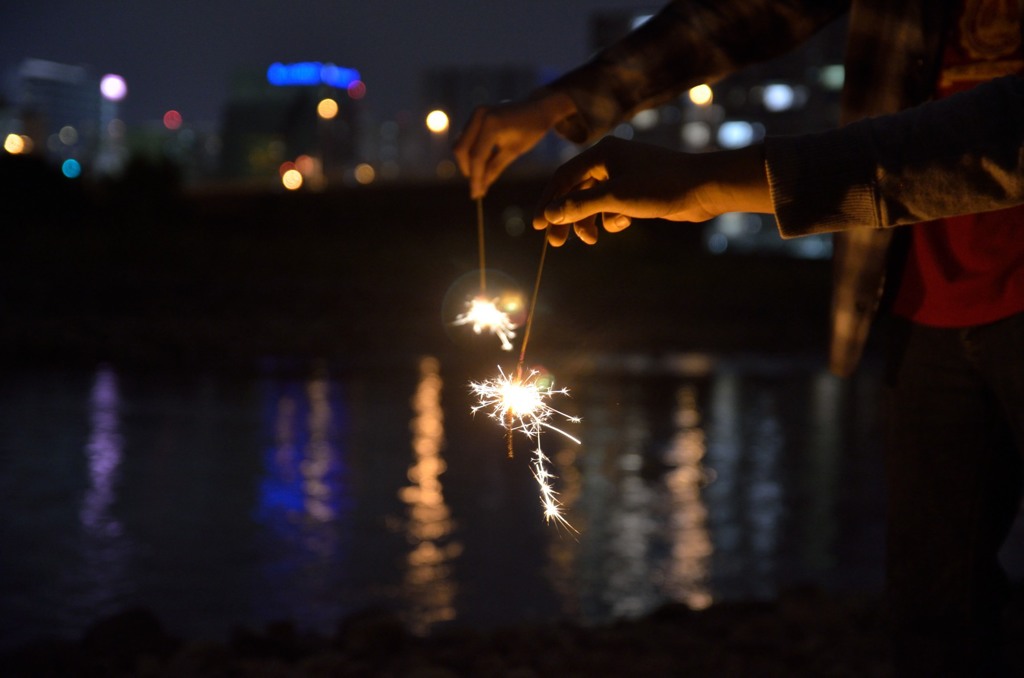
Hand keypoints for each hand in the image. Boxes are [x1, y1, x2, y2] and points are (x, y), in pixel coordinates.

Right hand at [453, 92, 576, 198]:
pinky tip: (485, 162)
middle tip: (478, 187)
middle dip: (467, 170)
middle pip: (461, 149)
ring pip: (461, 144)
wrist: (536, 108)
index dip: (475, 177)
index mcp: (491, 124)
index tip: (476, 194)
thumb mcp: (514, 152)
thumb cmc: (530, 130)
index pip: (476, 156)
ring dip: (468, 162)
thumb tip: (480, 188)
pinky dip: (471, 153)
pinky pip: (466, 138)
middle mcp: (479, 116)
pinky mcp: (475, 116)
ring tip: (483, 175)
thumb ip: (494, 169)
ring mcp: (475, 114)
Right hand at [533, 137, 770, 245]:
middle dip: (566, 216)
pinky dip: (610, 218)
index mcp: (601, 154)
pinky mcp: (637, 190)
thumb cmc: (661, 185)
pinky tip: (621, 225)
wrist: (704, 187)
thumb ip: (580, 206)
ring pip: (594, 201)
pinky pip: (612, 206)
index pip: (563, 178)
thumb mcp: (615, 198)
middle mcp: (610, 161)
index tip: (538, 226)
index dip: (548, 202)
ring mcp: (624, 175)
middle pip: (576, 191)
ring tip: (591, 240)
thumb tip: (549, 214)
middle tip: (557, 242)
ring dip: (587, 221)